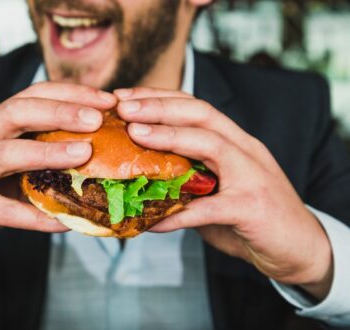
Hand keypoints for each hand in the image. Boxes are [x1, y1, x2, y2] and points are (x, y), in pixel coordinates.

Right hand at [0, 82, 116, 259]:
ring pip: (8, 153)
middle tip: (99, 116)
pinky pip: (5, 211)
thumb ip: (22, 158)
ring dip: (49, 151)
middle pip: (18, 111)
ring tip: (85, 152)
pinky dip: (37, 217)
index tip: (103, 99)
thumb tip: (78, 162)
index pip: (28, 96)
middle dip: (62, 110)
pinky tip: (65, 223)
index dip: (68, 94)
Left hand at [115, 87, 332, 299]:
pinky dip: (177, 213)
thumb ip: (188, 179)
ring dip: (169, 136)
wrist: (300, 248)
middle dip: (160, 106)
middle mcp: (245, 150)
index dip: (159, 97)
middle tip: (122, 107)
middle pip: (201, 113)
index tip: (124, 98)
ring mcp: (252, 176)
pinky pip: (208, 208)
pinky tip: (151, 221)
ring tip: (134, 134)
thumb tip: (141, 179)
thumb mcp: (218, 188)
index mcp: (235, 142)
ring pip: (210, 144)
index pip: (195, 106)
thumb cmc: (252, 216)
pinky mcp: (253, 208)